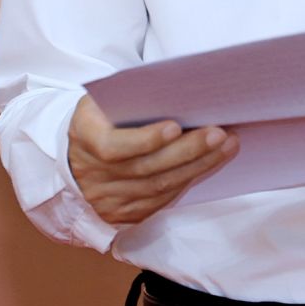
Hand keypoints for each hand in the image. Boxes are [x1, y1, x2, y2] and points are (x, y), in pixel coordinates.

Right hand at [67, 94, 239, 226]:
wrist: (77, 154)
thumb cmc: (102, 117)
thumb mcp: (103, 100)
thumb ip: (131, 99)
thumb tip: (181, 91)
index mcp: (84, 137)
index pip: (113, 147)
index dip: (145, 140)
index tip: (176, 126)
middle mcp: (93, 174)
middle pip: (145, 169)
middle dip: (187, 151)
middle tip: (219, 133)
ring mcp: (108, 199)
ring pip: (159, 187)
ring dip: (198, 166)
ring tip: (227, 145)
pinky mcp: (124, 214)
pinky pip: (162, 200)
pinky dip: (189, 180)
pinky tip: (211, 163)